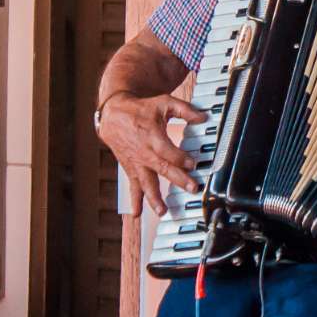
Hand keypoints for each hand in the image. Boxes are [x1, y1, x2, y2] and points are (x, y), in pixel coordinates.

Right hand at [99, 92, 206, 216]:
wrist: (113, 116)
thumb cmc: (140, 109)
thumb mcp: (163, 103)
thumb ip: (184, 110)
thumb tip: (203, 117)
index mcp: (152, 136)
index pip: (168, 151)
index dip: (181, 158)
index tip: (193, 164)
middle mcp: (144, 153)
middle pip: (162, 168)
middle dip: (178, 179)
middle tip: (191, 188)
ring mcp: (137, 163)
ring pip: (146, 183)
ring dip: (154, 198)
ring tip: (162, 211)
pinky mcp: (131, 169)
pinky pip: (133, 186)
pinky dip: (135, 200)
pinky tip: (137, 213)